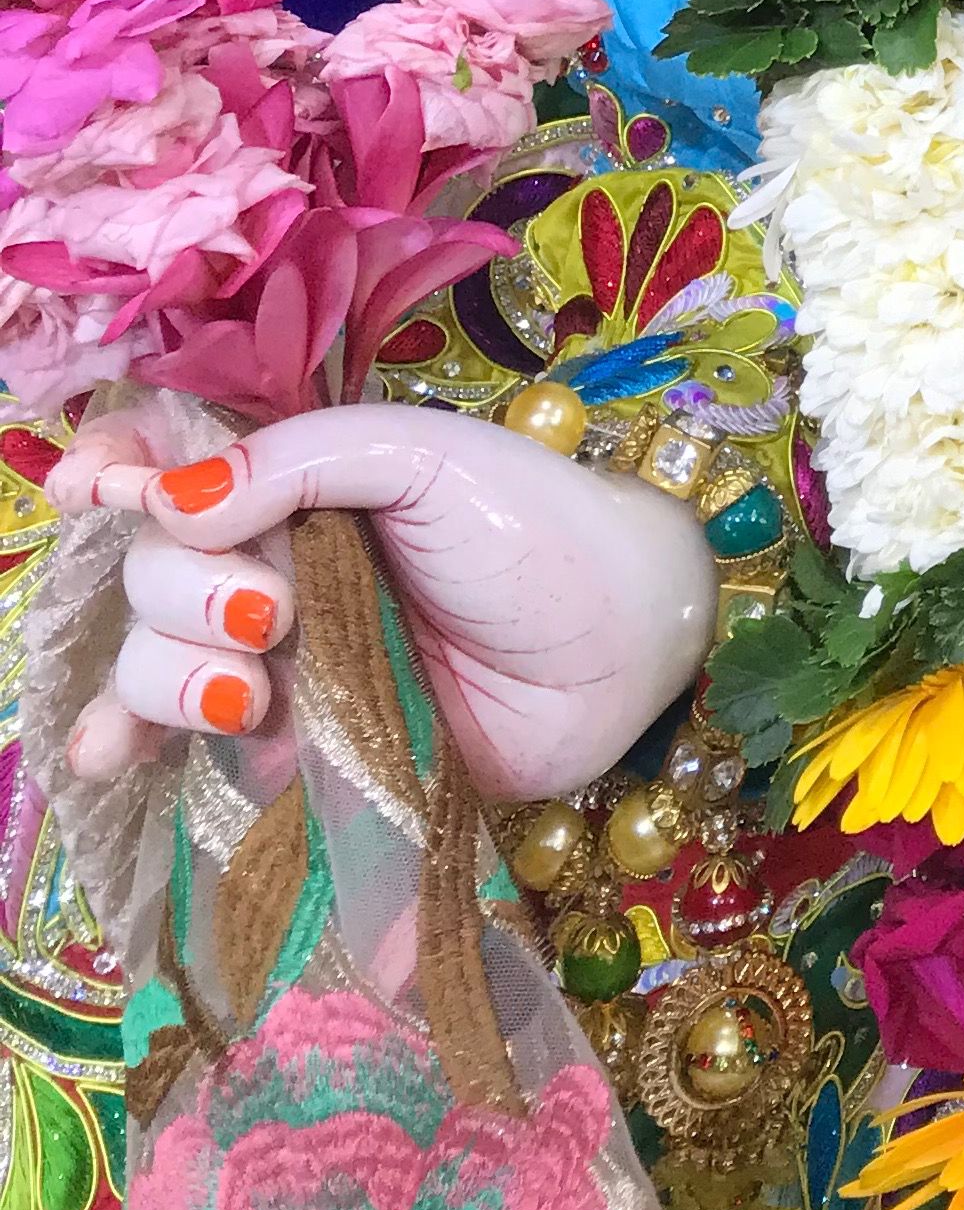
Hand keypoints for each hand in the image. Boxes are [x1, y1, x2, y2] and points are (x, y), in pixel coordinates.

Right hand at [50, 406, 720, 805]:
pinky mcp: (292, 739)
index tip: (98, 483)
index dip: (116, 464)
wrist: (619, 646)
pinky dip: (129, 740)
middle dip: (182, 587)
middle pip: (152, 566)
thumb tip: (168, 498)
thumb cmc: (537, 526)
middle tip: (272, 607)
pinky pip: (182, 740)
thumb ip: (296, 461)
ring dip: (171, 670)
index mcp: (300, 472)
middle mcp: (271, 556)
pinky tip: (111, 753)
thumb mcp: (422, 457)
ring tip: (258, 685)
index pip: (170, 456)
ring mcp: (275, 652)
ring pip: (152, 654)